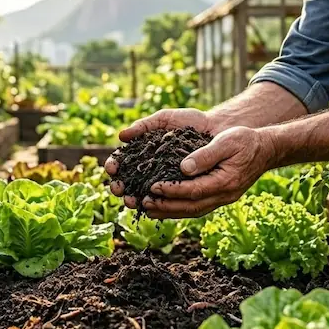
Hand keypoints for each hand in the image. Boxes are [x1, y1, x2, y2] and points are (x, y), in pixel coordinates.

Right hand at [104, 108, 219, 207]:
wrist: (216, 130)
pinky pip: (166, 201)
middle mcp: (150, 168)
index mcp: (142, 151)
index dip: (114, 165)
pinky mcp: (179, 190)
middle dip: (119, 187)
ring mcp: (164, 180)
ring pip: (144, 194)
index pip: (122, 161)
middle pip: (128, 181)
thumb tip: (122, 136)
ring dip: (135, 200)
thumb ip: (143, 125)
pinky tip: (151, 209)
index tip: (112, 167)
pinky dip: (157, 206)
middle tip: (118, 189)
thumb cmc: (189, 122)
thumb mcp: (165, 119)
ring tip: (132, 201)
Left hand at [141, 126, 277, 218]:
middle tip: (144, 203)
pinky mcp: (219, 197)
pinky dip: (179, 209)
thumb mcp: (227, 141)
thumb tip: (184, 167)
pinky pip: (197, 208)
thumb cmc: (245, 141)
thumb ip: (206, 154)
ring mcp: (223, 199)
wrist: (265, 149)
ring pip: (193, 211)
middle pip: (191, 206)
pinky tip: (165, 207)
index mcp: (226, 182)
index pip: (194, 190)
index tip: (153, 187)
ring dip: (170, 212)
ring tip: (148, 209)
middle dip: (166, 206)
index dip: (172, 190)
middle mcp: (224, 195)